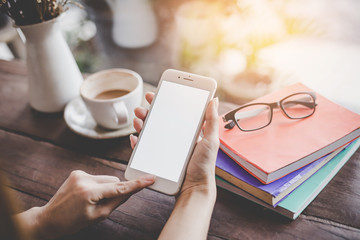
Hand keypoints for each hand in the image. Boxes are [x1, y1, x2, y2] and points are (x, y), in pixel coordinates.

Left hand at [16, 170, 154, 238]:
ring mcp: (80, 174)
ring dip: (106, 188)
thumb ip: (116, 202)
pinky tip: (86, 195)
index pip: (119, 188)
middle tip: (105, 204)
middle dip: (116, 190)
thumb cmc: (73, 222)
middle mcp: (84, 179)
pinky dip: (98, 185)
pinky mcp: (77, 172)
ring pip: (106, 178)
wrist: (49, 218)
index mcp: (89, 192)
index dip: (137, 184)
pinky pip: (97, 177)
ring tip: (92, 201)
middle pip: (114, 180)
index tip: (150, 178)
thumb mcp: (98, 216)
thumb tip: (129, 191)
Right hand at [130, 92, 218, 195]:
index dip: (163, 102)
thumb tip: (213, 100)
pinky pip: (144, 149)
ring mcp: (164, 149)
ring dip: (141, 123)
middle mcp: (174, 138)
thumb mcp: (210, 141)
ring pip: (149, 132)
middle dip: (148, 111)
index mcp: (186, 132)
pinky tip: (135, 137)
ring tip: (137, 119)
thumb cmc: (204, 165)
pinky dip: (137, 142)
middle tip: (142, 107)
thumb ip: (211, 121)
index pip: (173, 113)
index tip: (155, 94)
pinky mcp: (157, 159)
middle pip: (158, 120)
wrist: (193, 187)